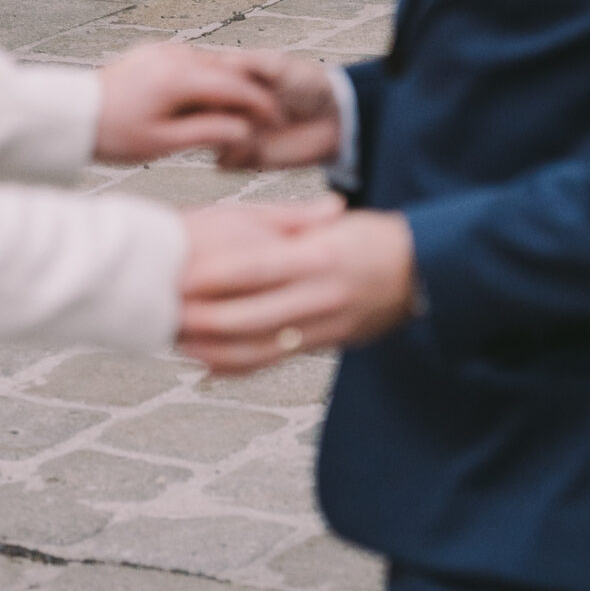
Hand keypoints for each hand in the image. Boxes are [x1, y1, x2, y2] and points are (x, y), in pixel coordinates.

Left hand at [94, 42, 284, 164]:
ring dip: (229, 85)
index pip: (235, 86)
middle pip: (226, 71)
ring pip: (209, 64)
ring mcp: (163, 50)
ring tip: (243, 114)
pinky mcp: (154, 52)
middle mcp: (174, 55)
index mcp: (179, 77)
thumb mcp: (164, 143)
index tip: (278, 120)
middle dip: (249, 93)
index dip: (261, 104)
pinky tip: (210, 100)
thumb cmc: (115, 134)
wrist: (74, 114)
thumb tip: (244, 131)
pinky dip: (207, 79)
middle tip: (269, 117)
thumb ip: (208, 133)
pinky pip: (192, 62)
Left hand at [178, 207, 418, 373]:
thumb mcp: (335, 223)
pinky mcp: (324, 348)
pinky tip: (207, 365)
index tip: (182, 272)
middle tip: (165, 309)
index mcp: (317, 258)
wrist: (424, 277)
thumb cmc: (375, 240)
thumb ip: (294, 223)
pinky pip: (274, 362)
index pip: (258, 268)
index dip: (217, 274)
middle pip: (250, 316)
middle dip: (204, 317)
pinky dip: (237, 367)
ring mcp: (322, 328)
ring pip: (258, 349)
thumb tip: (251, 224)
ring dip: (213, 348)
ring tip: (177, 339)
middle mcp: (319, 297)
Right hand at [206, 51, 344, 169]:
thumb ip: (252, 62)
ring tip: (244, 128)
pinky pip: (223, 161)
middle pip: (194, 112)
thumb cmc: (309, 84)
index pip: (199, 81)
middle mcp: (226, 107)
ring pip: (203, 137)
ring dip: (216, 134)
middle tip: (228, 109)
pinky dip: (231, 154)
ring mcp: (233, 132)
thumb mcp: (280, 65)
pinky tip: (250, 145)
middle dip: (204, 112)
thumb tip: (222, 61)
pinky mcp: (245, 157)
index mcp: (230, 79)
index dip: (202, 83)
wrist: (335, 118)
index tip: (217, 85)